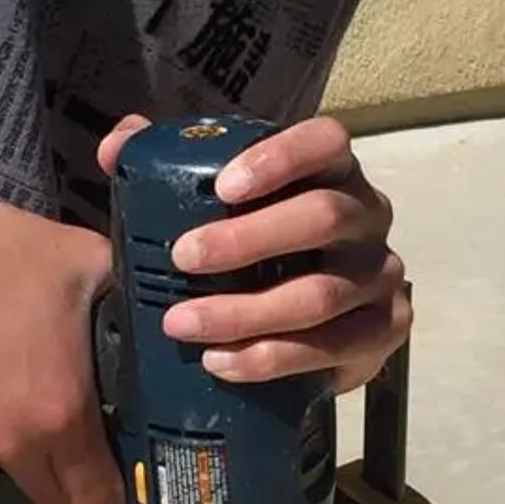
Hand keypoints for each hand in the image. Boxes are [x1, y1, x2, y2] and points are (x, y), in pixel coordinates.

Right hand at [0, 179, 123, 503]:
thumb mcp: (79, 259)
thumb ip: (123, 298)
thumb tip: (149, 311)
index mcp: (57, 415)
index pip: (99, 497)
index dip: (119, 484)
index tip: (122, 454)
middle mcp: (6, 446)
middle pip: (55, 499)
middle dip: (74, 476)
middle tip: (81, 426)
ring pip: (8, 465)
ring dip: (22, 440)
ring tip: (15, 372)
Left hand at [100, 113, 411, 389]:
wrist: (303, 324)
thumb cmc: (253, 249)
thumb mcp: (209, 206)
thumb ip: (164, 167)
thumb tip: (118, 145)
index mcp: (332, 171)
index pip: (325, 141)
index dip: (280, 158)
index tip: (222, 188)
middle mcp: (367, 216)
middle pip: (324, 216)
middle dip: (248, 240)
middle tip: (181, 259)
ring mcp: (381, 275)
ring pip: (322, 293)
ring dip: (247, 312)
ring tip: (183, 324)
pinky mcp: (386, 330)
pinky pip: (335, 348)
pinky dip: (273, 358)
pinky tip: (223, 362)